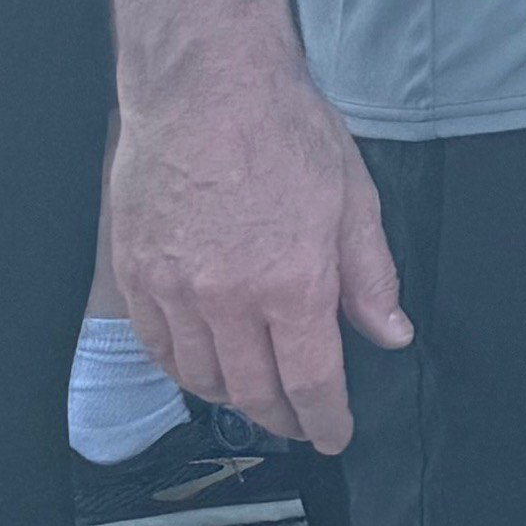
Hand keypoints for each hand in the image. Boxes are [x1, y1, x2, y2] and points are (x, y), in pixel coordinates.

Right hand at [107, 46, 408, 451]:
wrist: (205, 89)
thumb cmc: (286, 134)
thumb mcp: (354, 200)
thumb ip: (370, 277)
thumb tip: (389, 335)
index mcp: (292, 284)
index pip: (310, 381)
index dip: (325, 419)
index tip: (333, 436)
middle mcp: (227, 300)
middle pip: (253, 391)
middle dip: (282, 417)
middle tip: (299, 423)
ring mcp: (174, 290)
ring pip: (201, 377)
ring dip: (233, 399)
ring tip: (257, 399)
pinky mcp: (136, 275)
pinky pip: (159, 347)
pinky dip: (186, 370)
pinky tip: (206, 368)